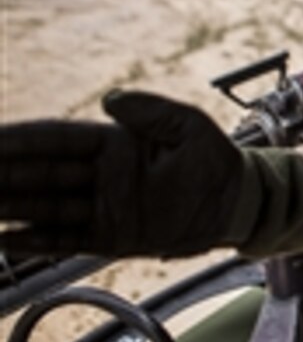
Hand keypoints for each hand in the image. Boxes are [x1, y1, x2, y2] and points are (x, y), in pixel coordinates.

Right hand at [0, 90, 243, 256]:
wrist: (239, 203)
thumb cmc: (216, 159)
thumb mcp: (187, 126)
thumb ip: (150, 111)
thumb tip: (110, 98)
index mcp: (113, 144)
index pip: (54, 140)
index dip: (17, 141)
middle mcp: (100, 176)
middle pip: (38, 174)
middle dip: (0, 174)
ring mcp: (103, 207)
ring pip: (43, 208)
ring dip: (6, 208)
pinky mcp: (113, 237)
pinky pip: (66, 240)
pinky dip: (35, 242)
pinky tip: (5, 241)